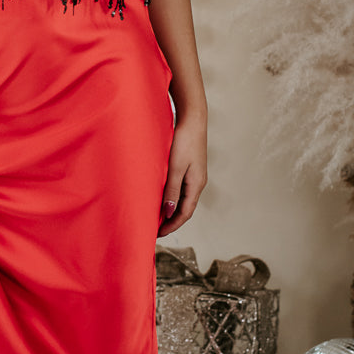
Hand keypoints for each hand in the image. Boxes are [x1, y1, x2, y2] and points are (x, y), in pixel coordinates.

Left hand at [157, 114, 206, 236]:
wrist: (192, 120)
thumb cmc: (184, 141)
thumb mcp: (175, 168)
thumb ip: (172, 190)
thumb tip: (169, 213)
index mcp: (196, 185)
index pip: (185, 213)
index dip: (171, 225)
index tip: (157, 233)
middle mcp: (198, 183)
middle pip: (185, 209)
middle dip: (171, 221)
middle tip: (155, 229)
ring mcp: (195, 176)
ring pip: (182, 199)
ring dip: (171, 209)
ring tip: (156, 216)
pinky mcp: (190, 168)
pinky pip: (181, 189)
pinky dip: (171, 197)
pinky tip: (161, 197)